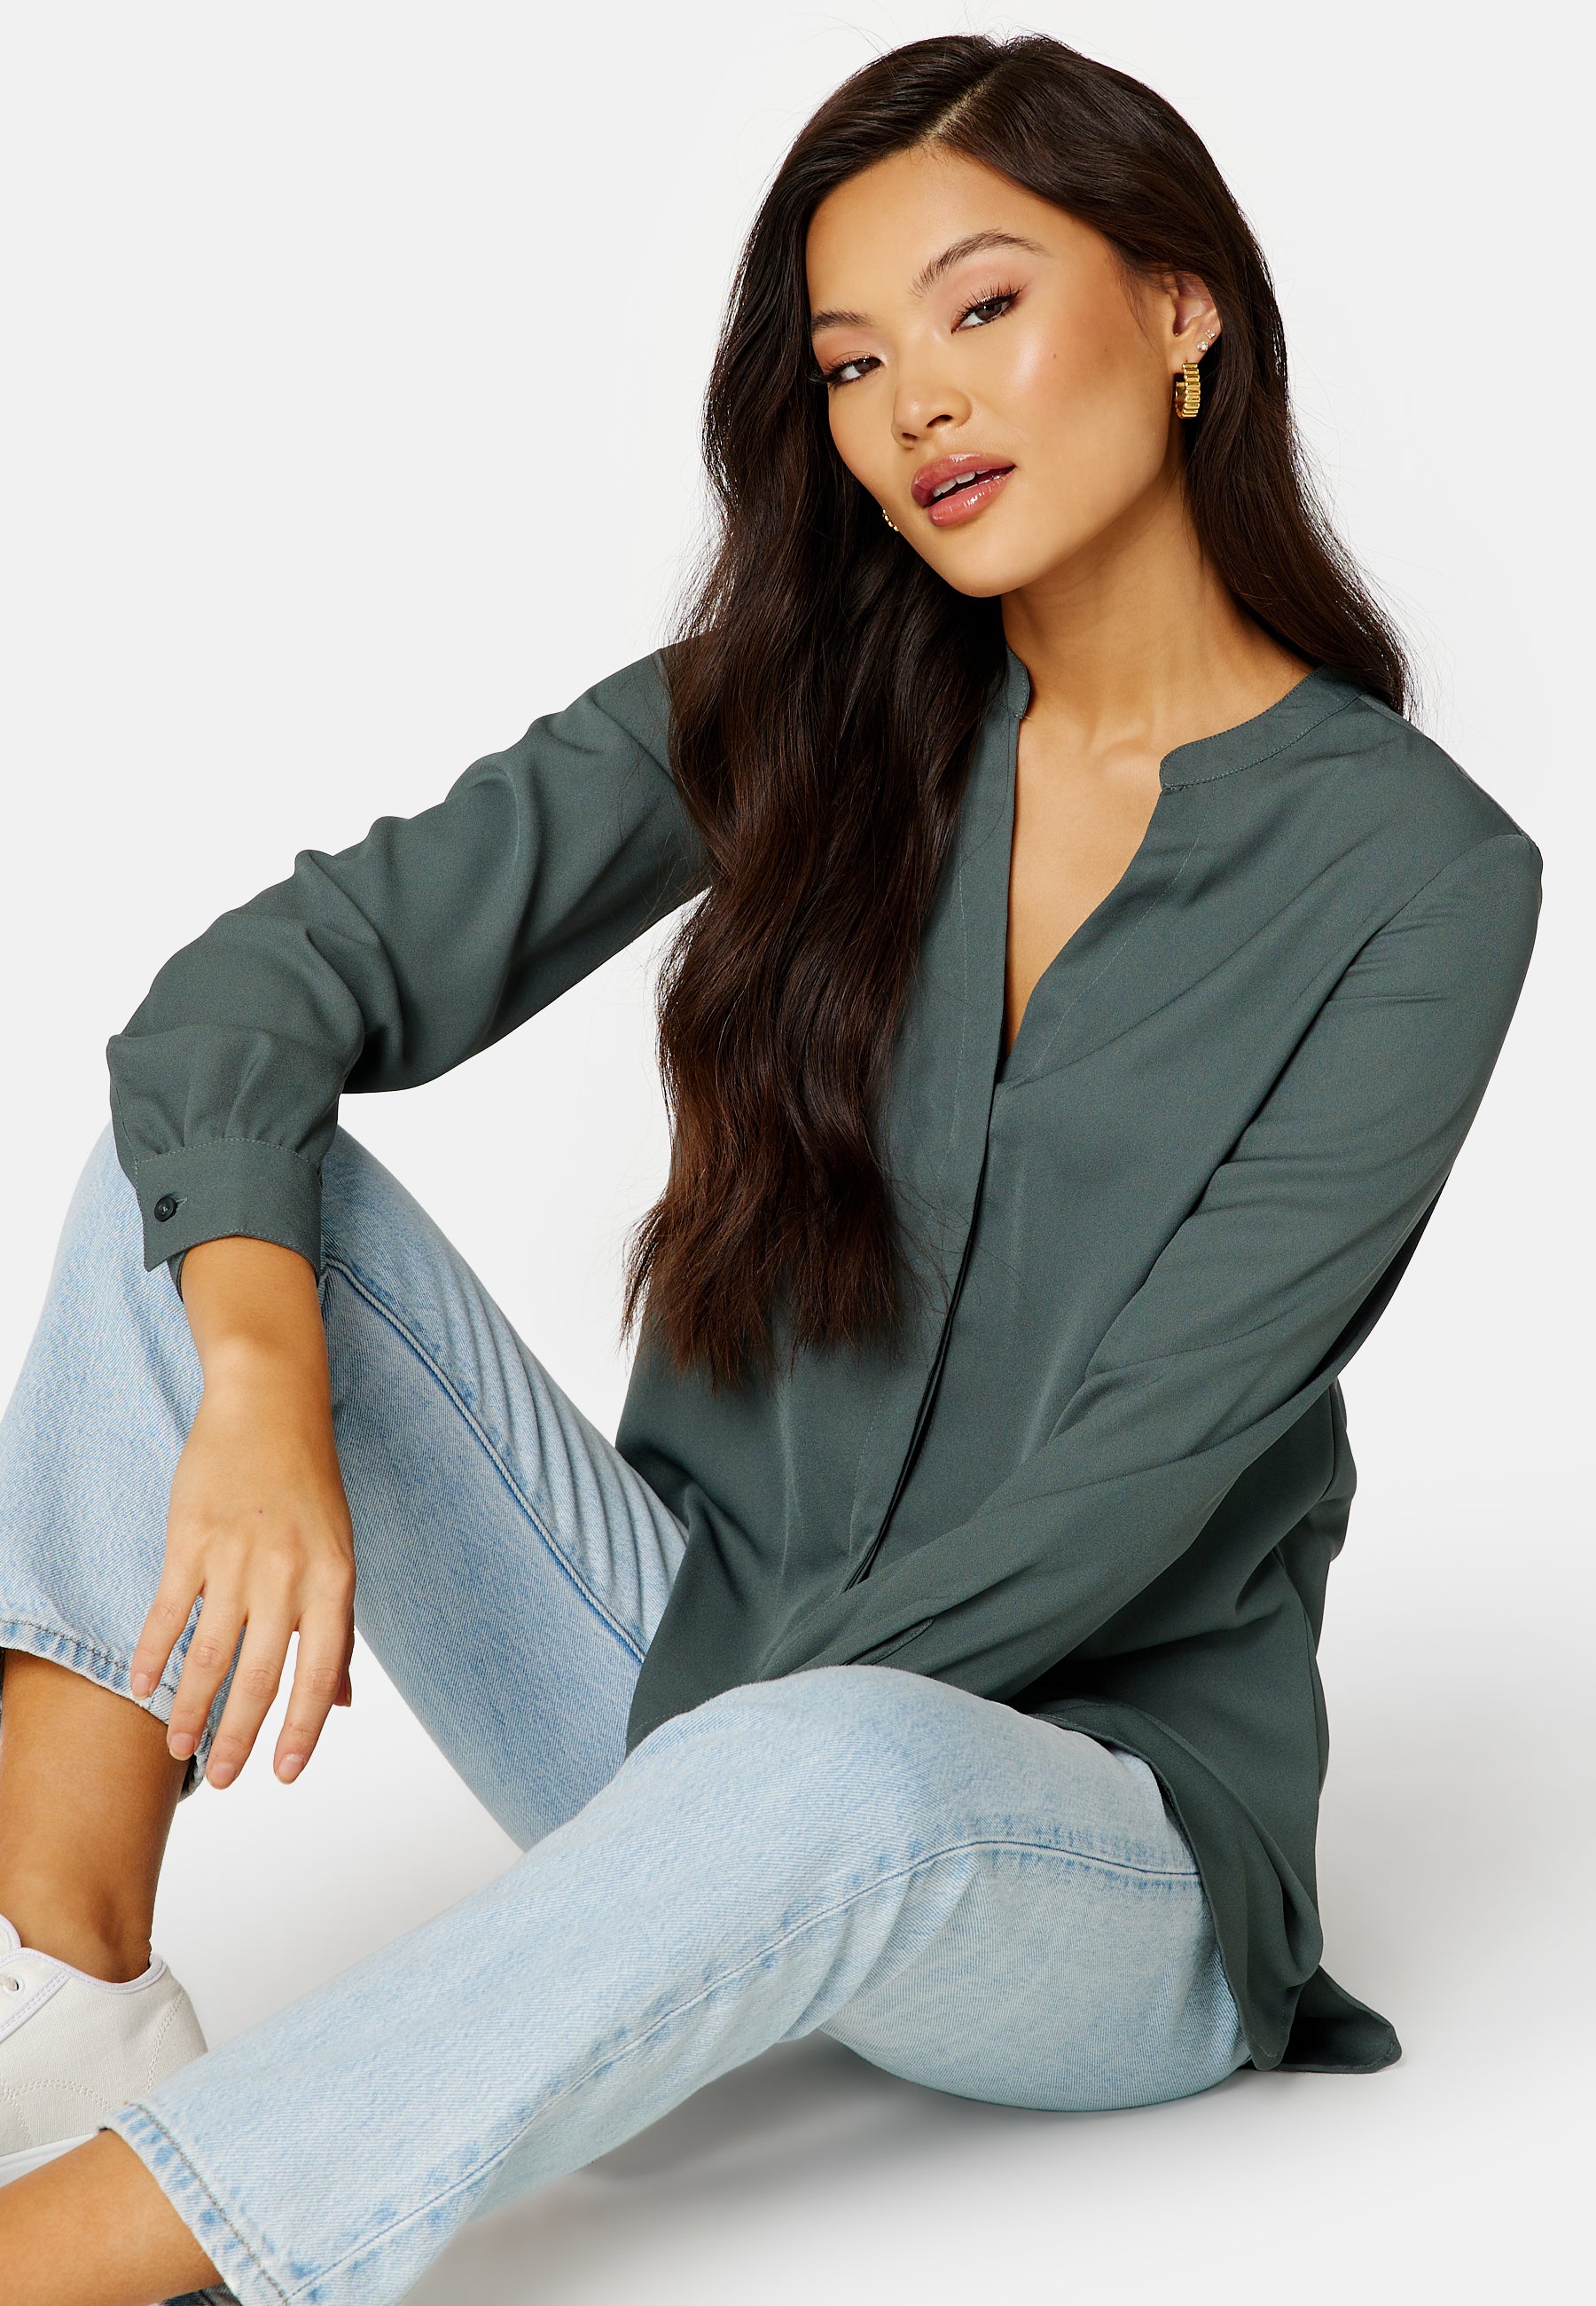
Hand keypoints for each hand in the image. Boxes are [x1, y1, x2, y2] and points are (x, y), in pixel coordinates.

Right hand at [129, 1237, 356, 1788]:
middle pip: (261, 1674)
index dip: (304, 1728)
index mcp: (335, 1578)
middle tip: (223, 1779)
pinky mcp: (192, 1538)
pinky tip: (141, 1686)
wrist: (271, 1401)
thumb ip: (338, 1627)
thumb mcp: (341, 1551)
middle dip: (240, 1736)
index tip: (286, 1773)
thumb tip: (344, 1702)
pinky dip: (154, 1654)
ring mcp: (236, 1556)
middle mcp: (288, 1573)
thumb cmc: (311, 1483)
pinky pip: (169, 1611)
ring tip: (180, 1751)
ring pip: (210, 1654)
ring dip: (191, 1710)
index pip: (321, 1672)